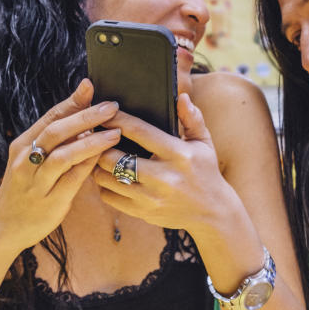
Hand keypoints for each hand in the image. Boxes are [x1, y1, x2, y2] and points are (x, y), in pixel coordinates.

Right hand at [0, 79, 122, 253]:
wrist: (3, 226)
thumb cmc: (26, 188)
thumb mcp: (34, 160)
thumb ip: (57, 141)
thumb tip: (86, 117)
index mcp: (23, 145)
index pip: (50, 116)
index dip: (71, 101)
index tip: (90, 86)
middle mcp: (26, 160)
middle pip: (56, 131)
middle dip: (86, 116)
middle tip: (111, 107)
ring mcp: (36, 182)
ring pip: (64, 155)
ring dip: (91, 142)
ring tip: (115, 132)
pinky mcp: (49, 201)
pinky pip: (72, 179)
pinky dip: (88, 165)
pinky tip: (104, 157)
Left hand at [93, 93, 240, 232]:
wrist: (212, 212)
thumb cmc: (206, 171)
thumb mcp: (204, 143)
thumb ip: (192, 118)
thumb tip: (181, 97)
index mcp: (178, 155)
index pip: (139, 131)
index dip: (118, 119)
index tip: (105, 112)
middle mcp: (163, 177)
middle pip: (114, 157)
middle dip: (101, 145)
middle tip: (95, 135)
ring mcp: (151, 197)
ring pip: (106, 178)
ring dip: (98, 165)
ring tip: (99, 154)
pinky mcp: (143, 212)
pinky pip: (109, 197)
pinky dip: (103, 185)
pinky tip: (108, 176)